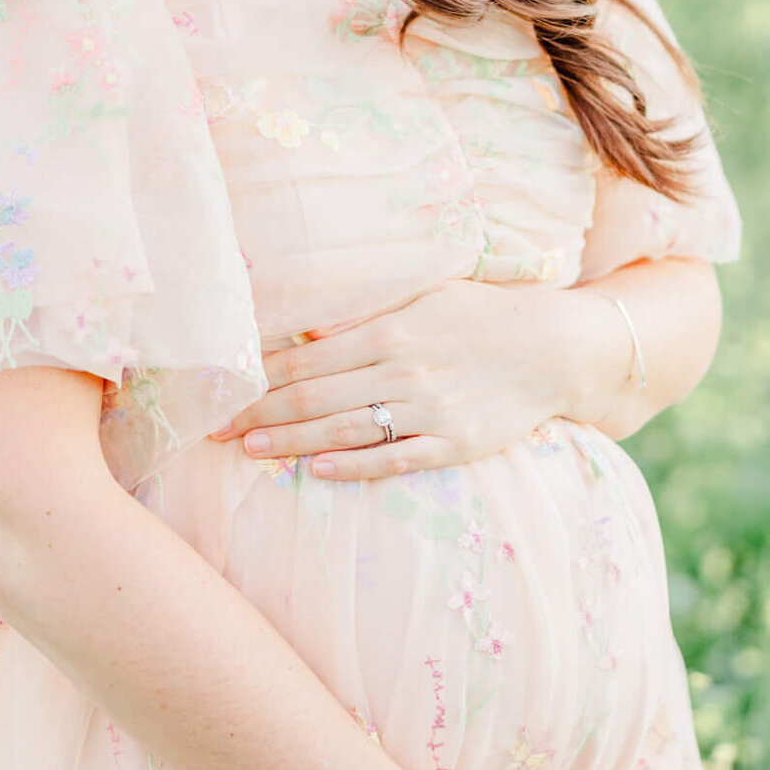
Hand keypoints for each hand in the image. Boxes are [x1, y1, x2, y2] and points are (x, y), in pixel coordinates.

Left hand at [209, 280, 618, 479]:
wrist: (555, 348)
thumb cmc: (482, 316)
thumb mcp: (424, 298)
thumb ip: (366, 317)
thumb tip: (306, 334)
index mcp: (391, 330)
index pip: (307, 359)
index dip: (259, 376)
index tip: (222, 388)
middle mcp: (405, 369)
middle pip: (315, 397)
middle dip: (259, 413)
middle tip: (214, 428)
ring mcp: (430, 410)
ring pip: (346, 430)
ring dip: (292, 442)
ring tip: (249, 450)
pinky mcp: (455, 443)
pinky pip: (397, 459)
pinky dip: (356, 465)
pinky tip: (319, 470)